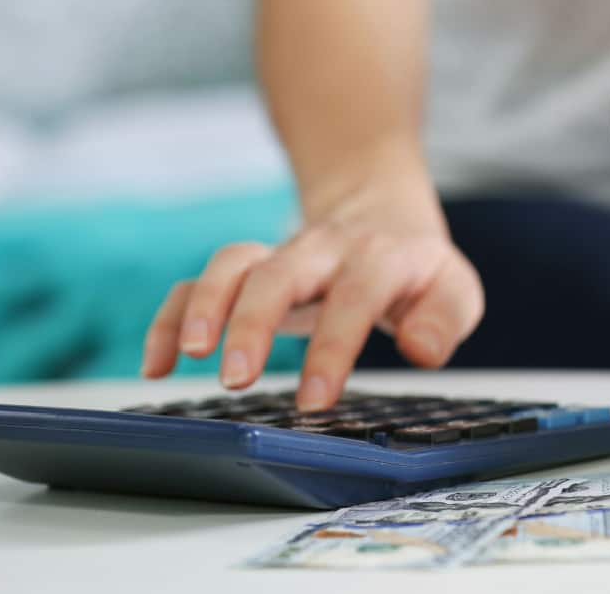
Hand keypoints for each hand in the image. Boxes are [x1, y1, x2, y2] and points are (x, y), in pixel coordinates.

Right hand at [140, 153, 483, 410]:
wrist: (379, 209)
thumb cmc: (415, 266)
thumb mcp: (453, 289)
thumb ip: (444, 320)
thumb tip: (421, 350)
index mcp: (378, 258)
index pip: (354, 297)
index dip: (332, 347)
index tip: (314, 401)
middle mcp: (322, 251)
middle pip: (280, 274)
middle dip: (253, 323)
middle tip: (236, 378)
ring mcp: (279, 255)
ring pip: (232, 265)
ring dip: (204, 307)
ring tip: (188, 357)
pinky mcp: (248, 269)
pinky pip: (199, 283)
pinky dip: (172, 318)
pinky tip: (156, 362)